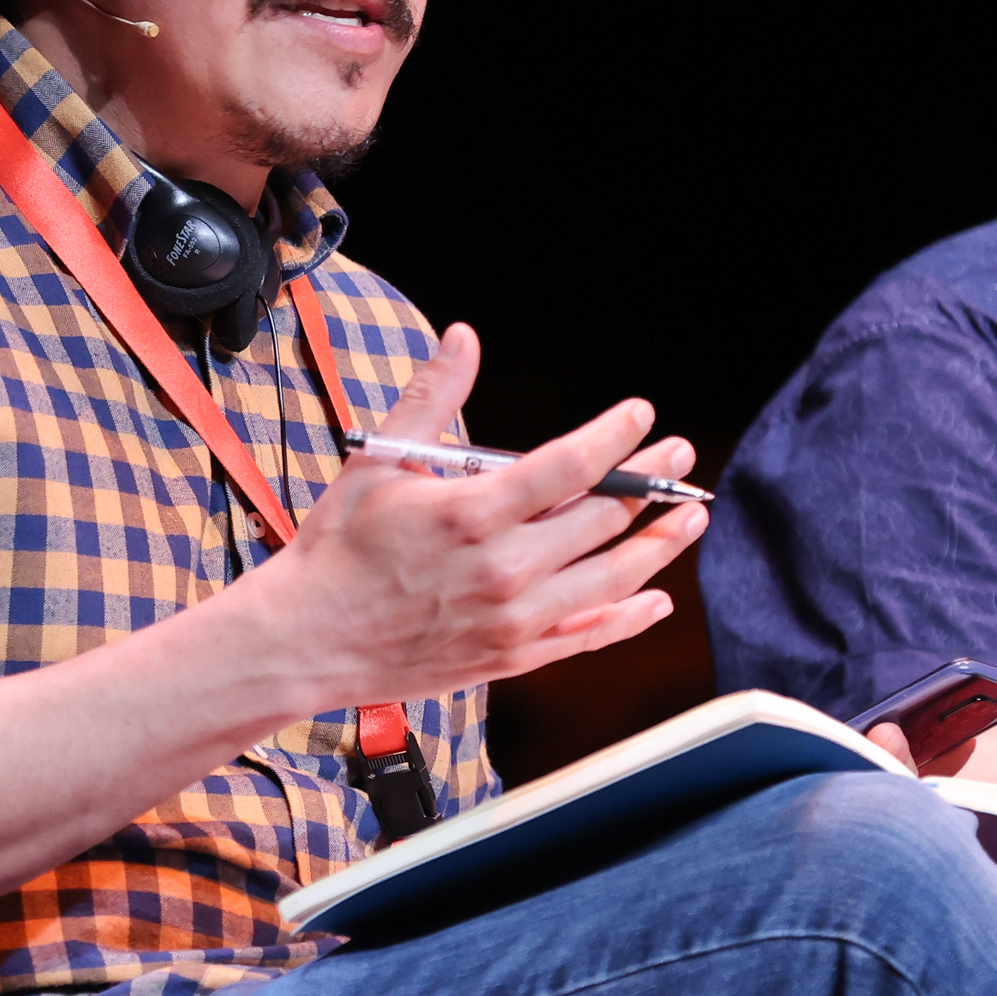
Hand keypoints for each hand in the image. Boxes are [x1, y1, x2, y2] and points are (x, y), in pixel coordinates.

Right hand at [259, 325, 703, 697]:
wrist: (306, 639)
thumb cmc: (338, 549)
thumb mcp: (378, 462)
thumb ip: (432, 398)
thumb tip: (464, 338)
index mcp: (471, 513)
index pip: (569, 465)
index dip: (614, 436)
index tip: (639, 416)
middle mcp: (503, 569)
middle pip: (602, 516)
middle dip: (650, 480)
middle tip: (677, 455)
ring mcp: (514, 619)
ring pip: (611, 576)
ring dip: (660, 544)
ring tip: (690, 515)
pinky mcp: (513, 657)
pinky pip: (589, 635)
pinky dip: (630, 616)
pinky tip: (657, 599)